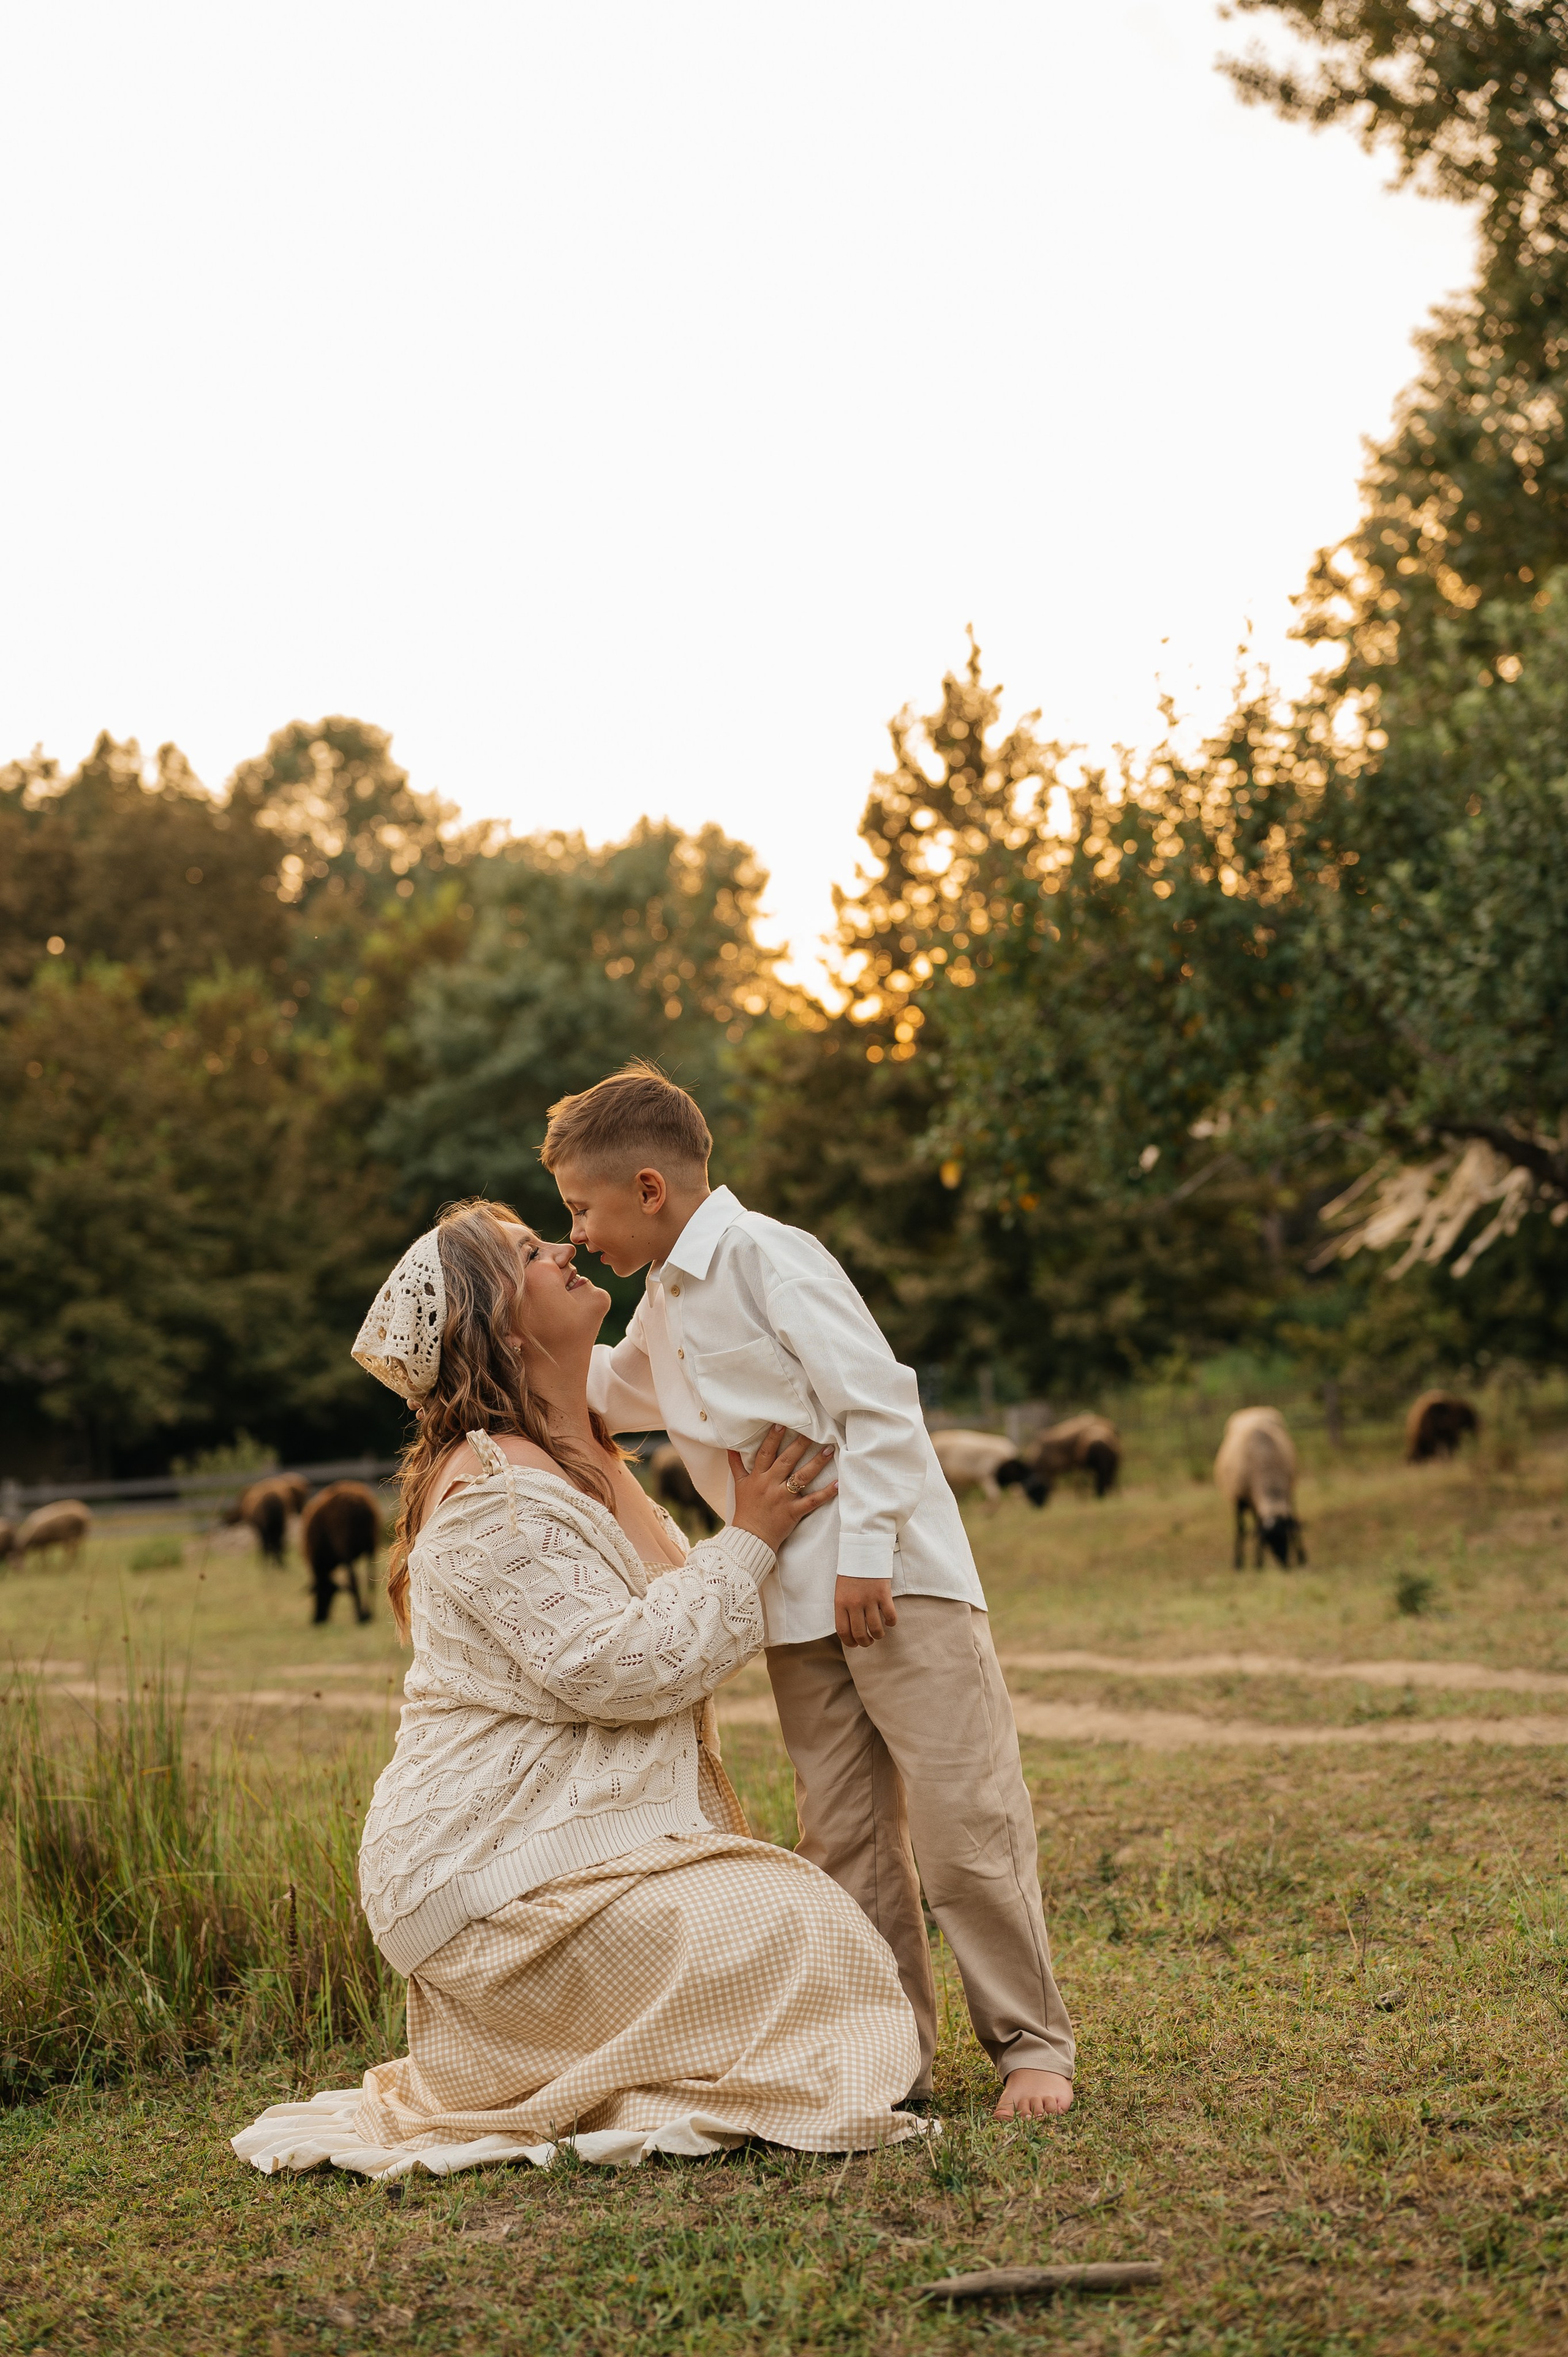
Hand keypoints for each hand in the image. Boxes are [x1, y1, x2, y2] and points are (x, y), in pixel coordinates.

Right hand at [728, 1428, 836, 1553]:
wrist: (750, 1538)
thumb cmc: (745, 1510)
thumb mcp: (738, 1485)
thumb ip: (736, 1465)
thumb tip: (730, 1447)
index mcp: (757, 1477)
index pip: (765, 1453)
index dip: (773, 1438)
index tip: (782, 1424)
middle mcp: (770, 1485)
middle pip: (787, 1461)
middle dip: (800, 1445)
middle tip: (813, 1431)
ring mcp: (783, 1499)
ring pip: (802, 1477)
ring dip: (816, 1463)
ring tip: (829, 1450)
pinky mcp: (793, 1512)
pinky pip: (812, 1501)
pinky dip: (825, 1493)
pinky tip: (837, 1483)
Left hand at [835, 1576, 896, 1646]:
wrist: (863, 1551)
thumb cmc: (851, 1572)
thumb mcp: (840, 1590)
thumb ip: (844, 1608)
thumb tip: (850, 1628)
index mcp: (840, 1603)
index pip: (843, 1631)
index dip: (849, 1642)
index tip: (855, 1644)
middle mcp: (854, 1603)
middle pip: (860, 1633)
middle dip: (865, 1642)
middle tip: (868, 1641)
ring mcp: (869, 1599)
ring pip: (876, 1628)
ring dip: (878, 1635)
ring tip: (879, 1634)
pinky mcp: (883, 1594)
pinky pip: (890, 1616)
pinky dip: (891, 1622)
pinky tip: (889, 1621)